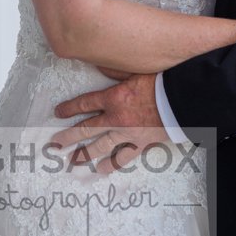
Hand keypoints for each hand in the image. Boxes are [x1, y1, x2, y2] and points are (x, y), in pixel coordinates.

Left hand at [50, 72, 167, 172]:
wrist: (180, 103)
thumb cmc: (160, 84)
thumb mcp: (134, 72)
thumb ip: (115, 72)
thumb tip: (98, 65)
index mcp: (113, 98)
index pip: (84, 104)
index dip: (69, 108)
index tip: (57, 113)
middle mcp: (115, 118)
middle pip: (86, 129)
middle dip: (69, 136)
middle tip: (55, 144)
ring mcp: (126, 134)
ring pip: (101, 146)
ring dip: (85, 154)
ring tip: (73, 161)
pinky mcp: (139, 144)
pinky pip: (123, 158)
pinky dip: (112, 165)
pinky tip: (102, 170)